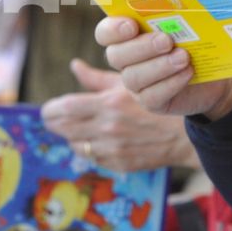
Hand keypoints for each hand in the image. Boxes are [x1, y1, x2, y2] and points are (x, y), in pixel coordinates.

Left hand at [41, 59, 200, 171]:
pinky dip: (89, 149)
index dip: (52, 110)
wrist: (182, 134)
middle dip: (55, 124)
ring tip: (77, 128)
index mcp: (109, 104)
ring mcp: (113, 149)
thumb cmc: (155, 101)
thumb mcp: (127, 84)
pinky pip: (92, 158)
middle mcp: (108, 128)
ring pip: (76, 145)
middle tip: (53, 119)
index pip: (66, 109)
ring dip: (72, 137)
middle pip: (65, 129)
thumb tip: (75, 66)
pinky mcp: (119, 164)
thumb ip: (97, 78)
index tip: (48, 109)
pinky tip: (96, 140)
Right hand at [96, 16, 231, 120]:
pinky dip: (171, 83)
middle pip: (116, 55)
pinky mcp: (152, 102)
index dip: (112, 29)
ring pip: (133, 78)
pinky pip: (152, 97)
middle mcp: (126, 59)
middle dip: (141, 47)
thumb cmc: (197, 40)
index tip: (131, 25)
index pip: (105, 32)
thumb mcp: (188, 22)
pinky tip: (188, 73)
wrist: (216, 75)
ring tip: (183, 57)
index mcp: (127, 35)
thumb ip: (177, 10)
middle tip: (166, 40)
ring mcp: (137, 83)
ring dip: (158, 66)